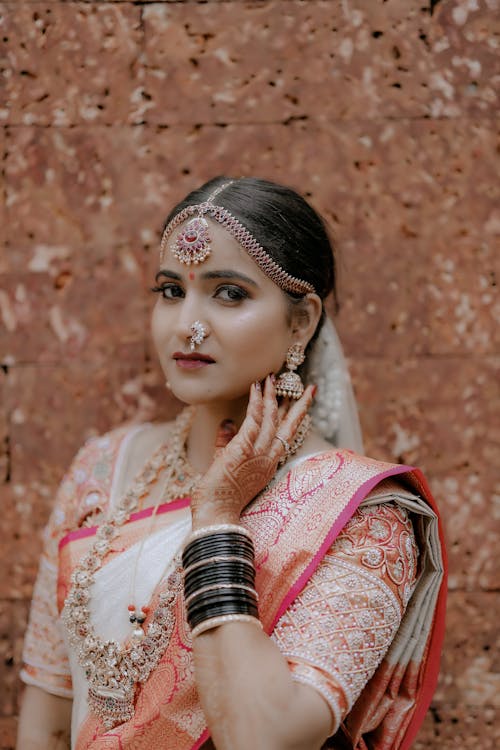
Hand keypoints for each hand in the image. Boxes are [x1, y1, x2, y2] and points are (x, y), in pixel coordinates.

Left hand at [190, 375, 315, 528]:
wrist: (215, 516)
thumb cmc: (219, 496)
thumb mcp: (224, 464)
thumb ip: (227, 442)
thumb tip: (227, 422)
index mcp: (266, 464)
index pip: (285, 436)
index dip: (295, 417)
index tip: (303, 402)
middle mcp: (267, 458)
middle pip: (286, 426)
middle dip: (297, 404)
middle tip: (306, 386)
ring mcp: (256, 455)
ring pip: (270, 420)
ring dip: (272, 396)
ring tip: (272, 377)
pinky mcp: (242, 451)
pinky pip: (253, 422)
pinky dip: (256, 404)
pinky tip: (256, 388)